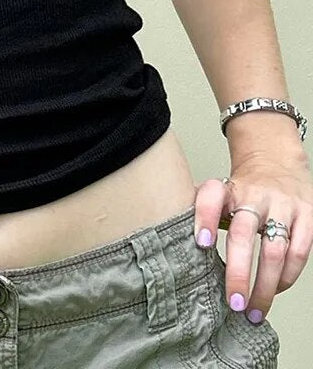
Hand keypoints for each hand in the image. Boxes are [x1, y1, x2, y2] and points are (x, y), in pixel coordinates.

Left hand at [192, 151, 312, 323]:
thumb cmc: (242, 188)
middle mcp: (253, 196)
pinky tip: (276, 290)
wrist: (276, 163)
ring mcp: (282, 207)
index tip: (201, 244)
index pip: (212, 196)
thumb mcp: (218, 192)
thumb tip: (172, 241)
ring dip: (265, 286)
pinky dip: (287, 277)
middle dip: (238, 272)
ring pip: (274, 251)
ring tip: (253, 309)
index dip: (204, 218)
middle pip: (243, 234)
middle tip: (232, 300)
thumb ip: (199, 212)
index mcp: (227, 189)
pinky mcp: (306, 218)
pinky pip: (298, 253)